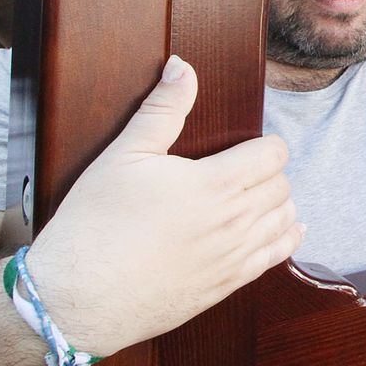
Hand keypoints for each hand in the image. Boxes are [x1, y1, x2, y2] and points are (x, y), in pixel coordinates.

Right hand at [26, 57, 301, 355]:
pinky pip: (276, 259)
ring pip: (284, 221)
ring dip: (278, 204)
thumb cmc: (95, 224)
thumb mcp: (123, 156)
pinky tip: (288, 230)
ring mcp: (233, 258)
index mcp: (215, 184)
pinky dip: (286, 239)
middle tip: (244, 169)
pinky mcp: (226, 286)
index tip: (247, 145)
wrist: (78, 298)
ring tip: (260, 196)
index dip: (264, 144)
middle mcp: (234, 222)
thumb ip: (162, 110)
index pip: (273, 154)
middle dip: (268, 172)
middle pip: (281, 186)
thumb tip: (182, 68)